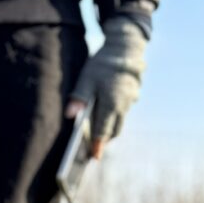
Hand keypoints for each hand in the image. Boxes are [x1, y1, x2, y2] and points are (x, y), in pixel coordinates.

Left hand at [66, 17, 147, 158]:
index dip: (97, 146)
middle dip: (104, 139)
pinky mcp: (133, 95)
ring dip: (110, 128)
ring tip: (98, 132)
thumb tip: (69, 115)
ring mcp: (130, 101)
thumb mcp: (86, 78)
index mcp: (111, 104)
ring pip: (120, 122)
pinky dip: (115, 116)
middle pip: (114, 131)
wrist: (126, 45)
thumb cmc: (103, 63)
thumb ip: (79, 97)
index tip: (94, 157)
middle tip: (94, 147)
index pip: (103, 132)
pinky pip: (124, 111)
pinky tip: (106, 113)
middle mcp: (123, 106)